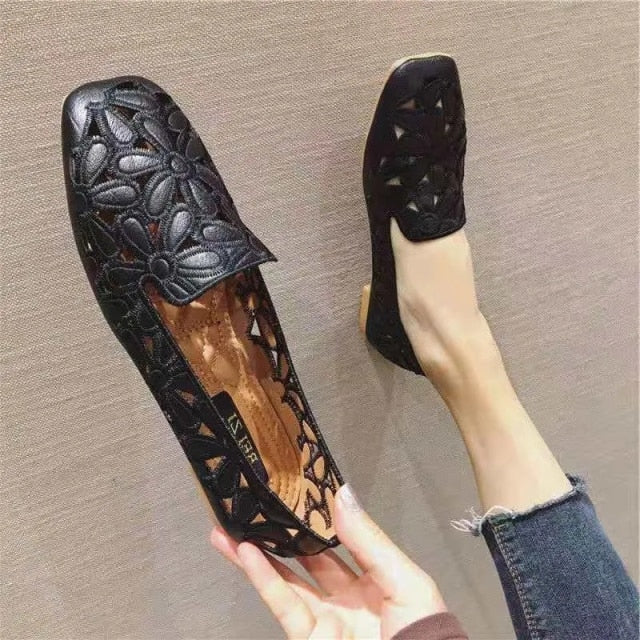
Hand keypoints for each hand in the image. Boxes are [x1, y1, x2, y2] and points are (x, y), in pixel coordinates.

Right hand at [210, 484, 446, 638]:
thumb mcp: (405, 581)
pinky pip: (282, 604)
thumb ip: (369, 541)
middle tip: (256, 505)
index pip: (340, 539)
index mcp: (374, 579)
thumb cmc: (424, 635)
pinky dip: (262, 578)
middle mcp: (346, 597)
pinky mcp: (309, 639)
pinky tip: (245, 553)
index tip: (296, 490)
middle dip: (280, 534)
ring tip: (230, 526)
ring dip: (256, 554)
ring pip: (285, 580)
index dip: (317, 516)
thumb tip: (342, 494)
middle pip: (306, 557)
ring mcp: (326, 619)